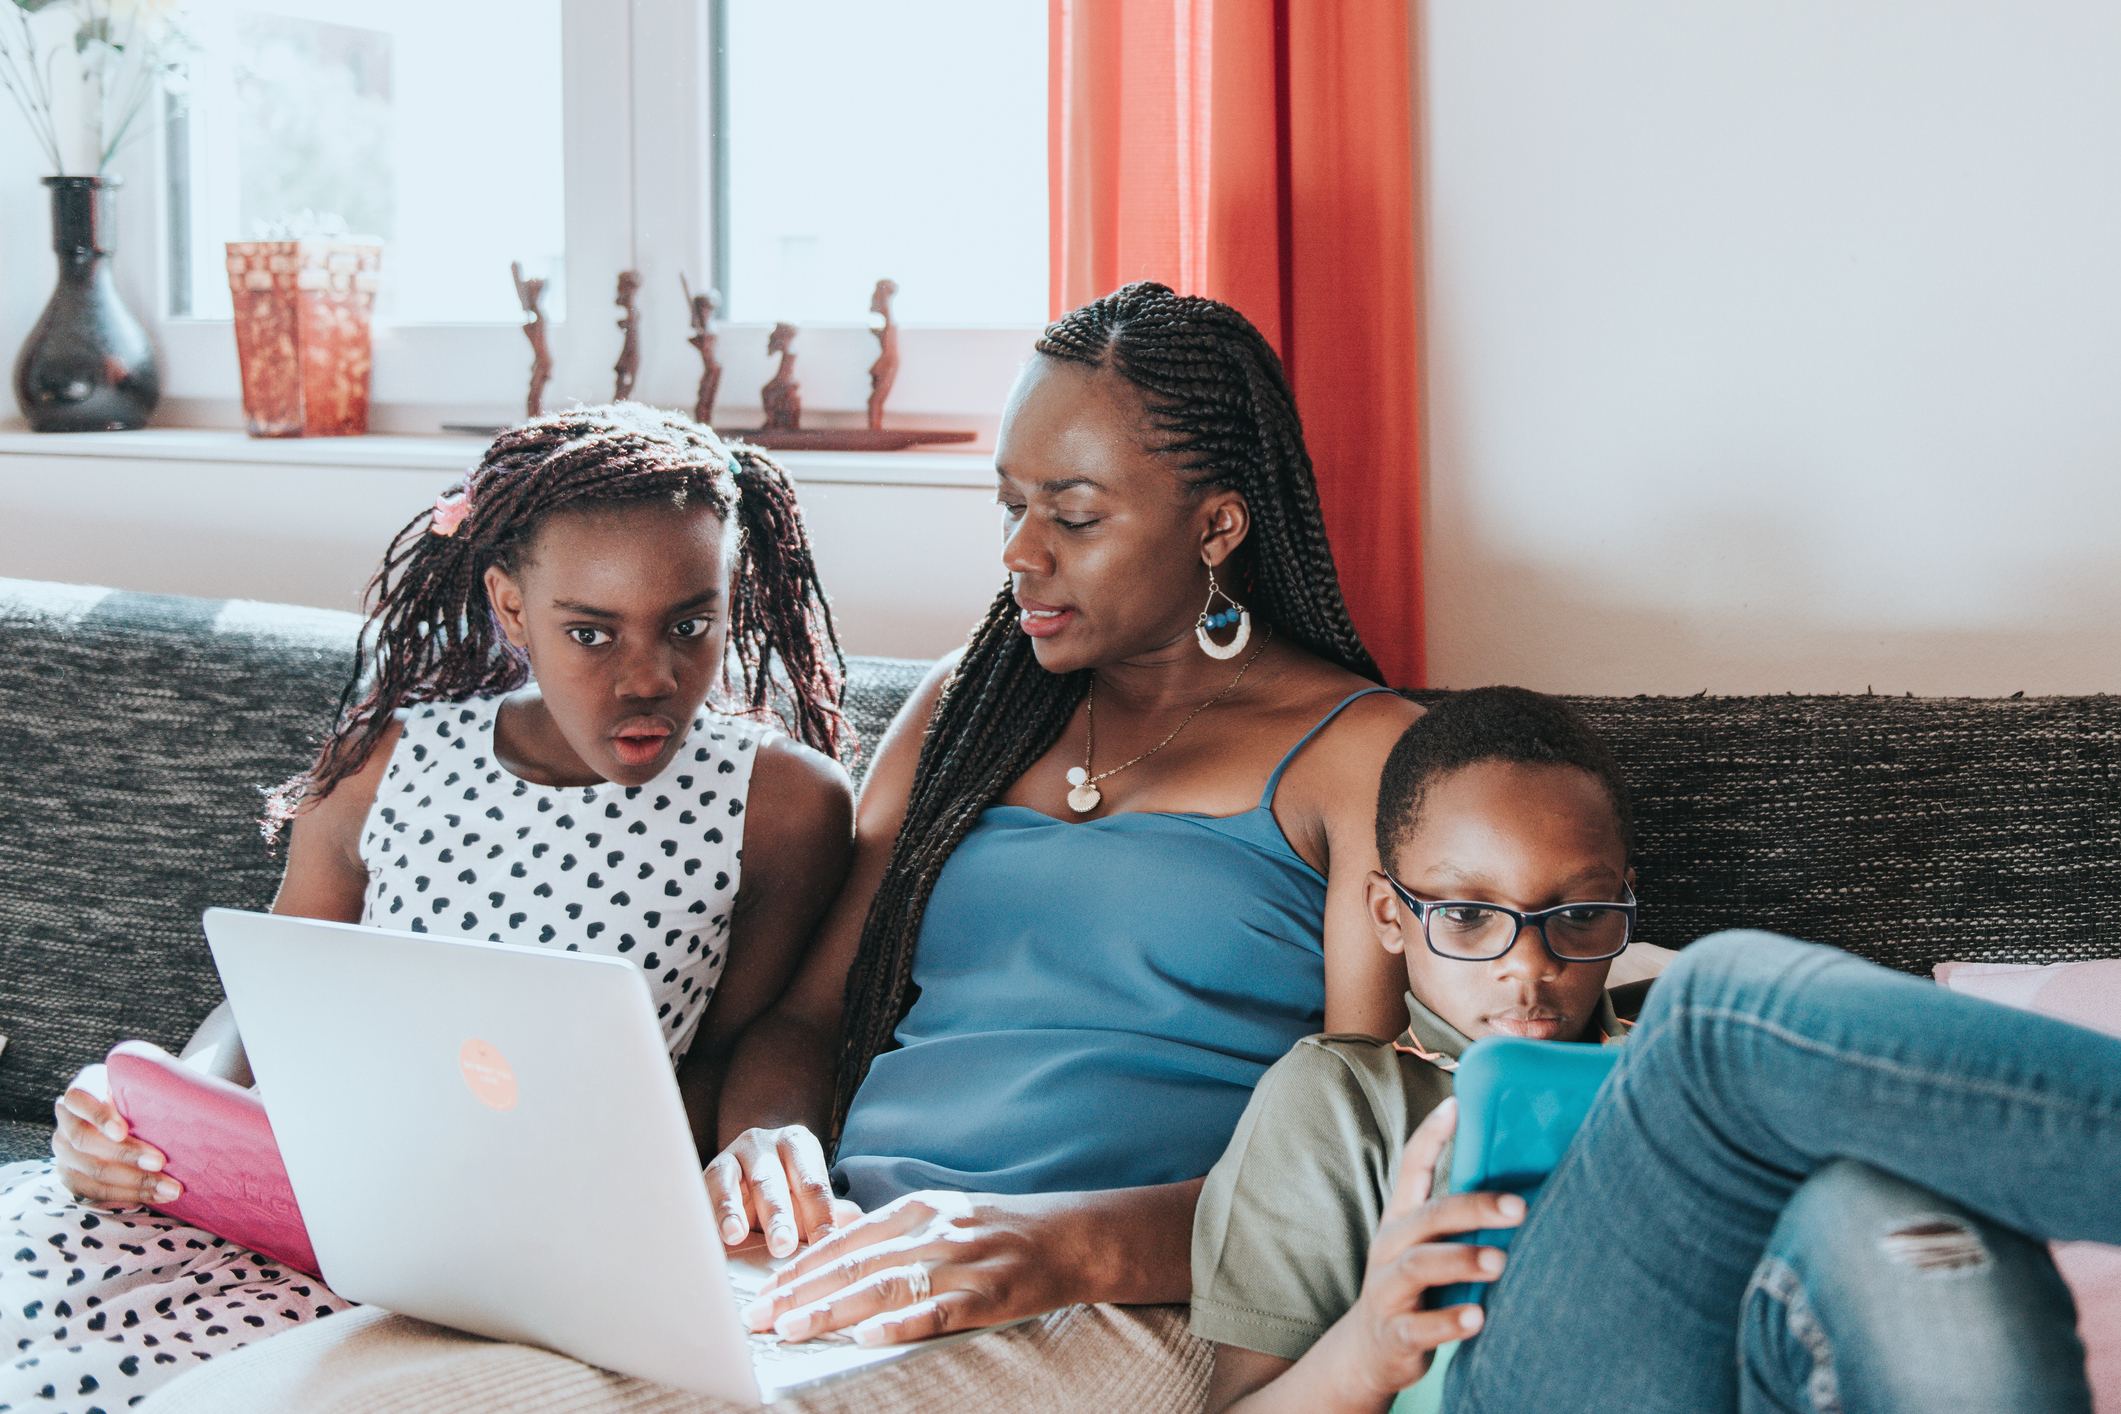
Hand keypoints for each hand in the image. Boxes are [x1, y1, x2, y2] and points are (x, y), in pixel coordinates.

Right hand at [50, 1064, 181, 1208]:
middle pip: (87, 1141)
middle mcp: (66, 1121)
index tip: (122, 1130)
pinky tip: (154, 1197)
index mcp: (80, 1090)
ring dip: (133, 1183)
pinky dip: (126, 1196)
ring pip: (92, 1172)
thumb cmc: (141, 1095)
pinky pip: (94, 1193)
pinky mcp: (71, 1177)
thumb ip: (151, 1086)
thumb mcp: (141, 1084)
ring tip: (169, 1189)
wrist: (126, 1115)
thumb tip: (189, 1095)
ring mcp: (64, 1152)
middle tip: (160, 1162)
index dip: (99, 1117)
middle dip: (126, 1154)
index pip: (80, 1099)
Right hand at [704, 1125, 860, 1257]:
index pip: (813, 1185)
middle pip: (775, 1181)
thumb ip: (832, 1213)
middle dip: (779, 1216)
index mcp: (799, 1145)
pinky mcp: (710, 1169)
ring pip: (734, 1182)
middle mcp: (766, 1142)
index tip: (825, 1250)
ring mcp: (735, 1152)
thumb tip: (863, 1226)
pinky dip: (713, 1211)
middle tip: (783, 1246)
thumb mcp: (806, 1202)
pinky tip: (718, 1232)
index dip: (820, 1219)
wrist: (741, 1180)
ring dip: (737, 1211)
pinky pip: (709, 1188)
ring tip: (738, 1236)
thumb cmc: (783, 1194)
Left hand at [741, 1190, 1068, 1346]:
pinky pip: (935, 1313)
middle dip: (800, 1293)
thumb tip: (834, 1256)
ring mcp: (961, 1263)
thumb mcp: (943, 1217)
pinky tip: (866, 1338)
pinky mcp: (987, 1296)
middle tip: (759, 1318)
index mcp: (918, 1208)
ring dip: (832, 1311)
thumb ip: (893, 1234)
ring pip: (884, 1288)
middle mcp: (933, 1231)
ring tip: (792, 1330)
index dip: (799, 1268)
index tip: (762, 1291)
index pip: (844, 1240)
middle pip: (853, 1264)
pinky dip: (898, 1325)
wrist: (1071, 1237)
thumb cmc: (1000, 1231)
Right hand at [1329, 1098, 1524, 1404]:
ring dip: (1461, 1260)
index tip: (1456, 1105)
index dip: (1431, 1136)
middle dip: (1474, 1209)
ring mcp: (1388, 1290)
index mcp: (1402, 1220)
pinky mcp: (1395, 1333)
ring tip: (1500, 1262)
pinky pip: (1418, 1327)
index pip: (1411, 1168)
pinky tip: (1478, 1319)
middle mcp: (1391, 1248)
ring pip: (1419, 1266)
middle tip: (1520, 1208)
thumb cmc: (1416, 1288)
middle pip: (1428, 1217)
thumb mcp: (1426, 1246)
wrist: (1369, 1353)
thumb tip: (1527, 1188)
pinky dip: (1448, 1322)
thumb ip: (1460, 1221)